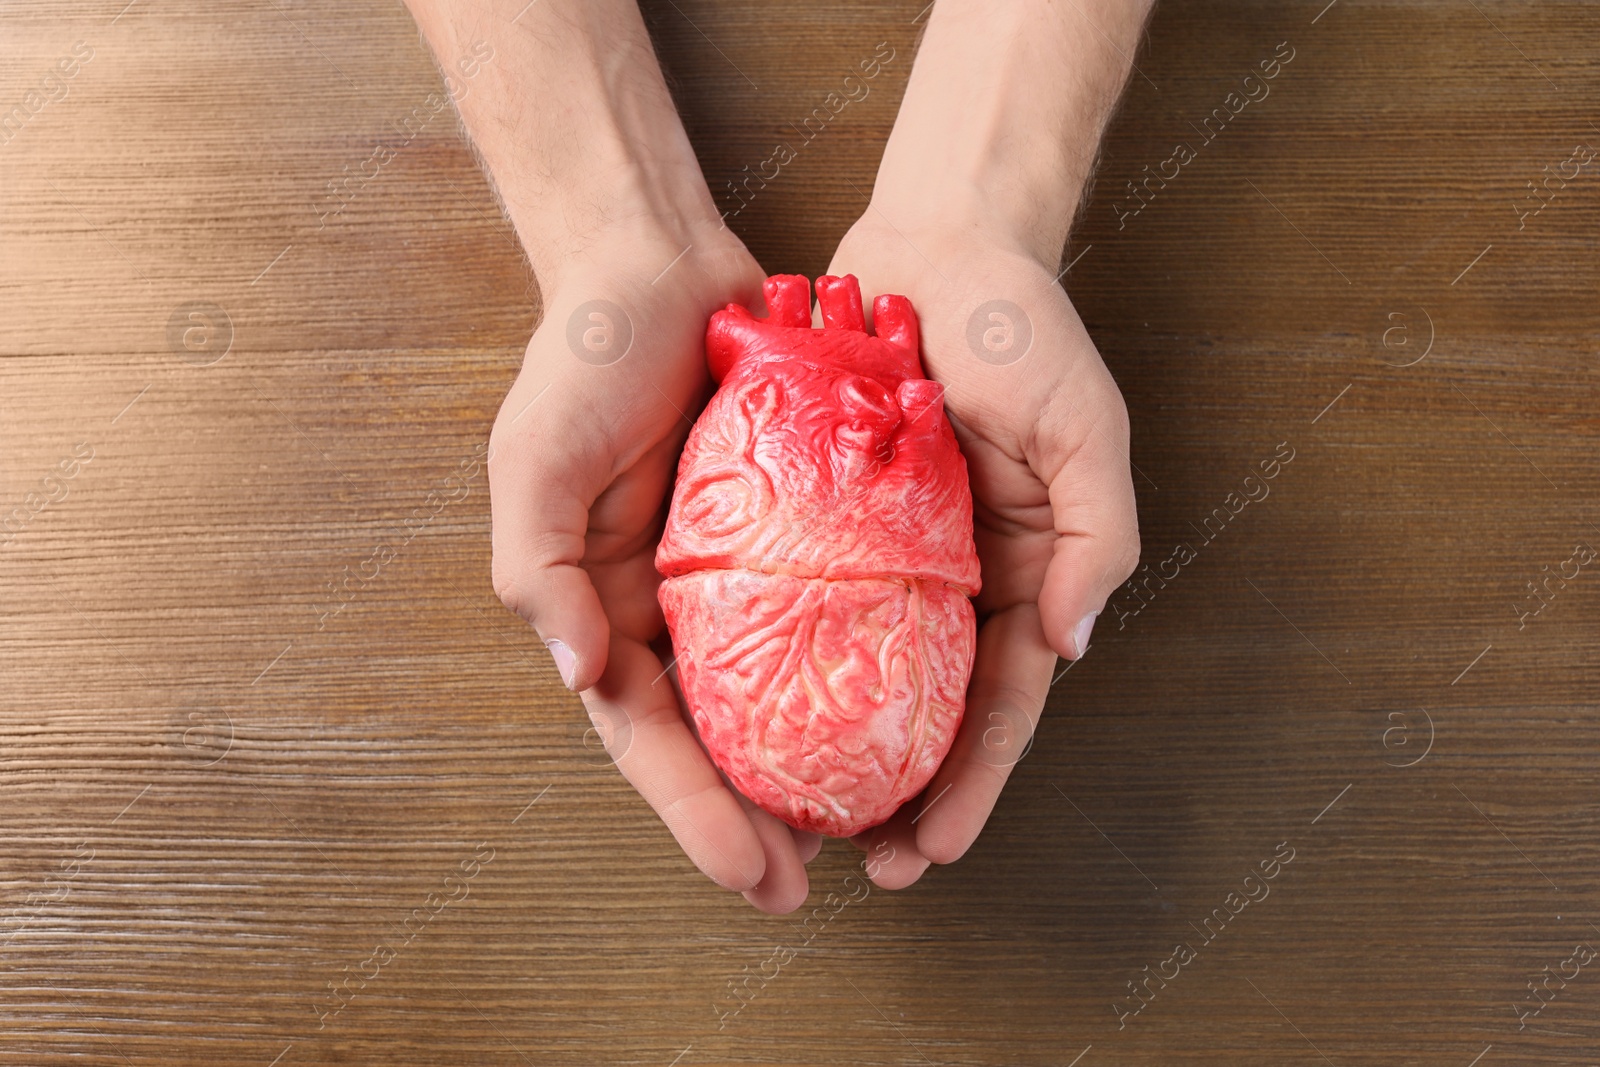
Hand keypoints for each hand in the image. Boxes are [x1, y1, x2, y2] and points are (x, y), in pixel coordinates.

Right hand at [488, 222, 823, 912]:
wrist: (656, 266)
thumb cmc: (581, 359)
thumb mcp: (533, 459)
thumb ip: (540, 569)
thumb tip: (582, 674)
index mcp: (603, 610)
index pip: (648, 738)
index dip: (696, 815)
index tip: (755, 875)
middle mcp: (667, 609)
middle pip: (713, 740)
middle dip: (754, 821)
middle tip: (812, 886)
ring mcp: (729, 577)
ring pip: (771, 697)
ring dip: (805, 769)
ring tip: (864, 834)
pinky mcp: (788, 534)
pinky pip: (821, 619)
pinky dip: (846, 676)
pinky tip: (890, 719)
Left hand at [827, 214, 1140, 888]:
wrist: (940, 243)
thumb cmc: (1023, 328)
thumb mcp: (1086, 426)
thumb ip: (1094, 534)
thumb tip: (1071, 645)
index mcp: (1017, 574)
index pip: (999, 707)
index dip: (971, 789)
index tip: (927, 854)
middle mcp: (948, 578)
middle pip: (922, 713)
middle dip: (896, 797)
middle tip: (849, 866)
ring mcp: (884, 551)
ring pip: (855, 673)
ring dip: (830, 747)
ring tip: (788, 816)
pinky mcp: (823, 513)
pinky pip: (799, 599)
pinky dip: (780, 659)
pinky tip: (743, 708)